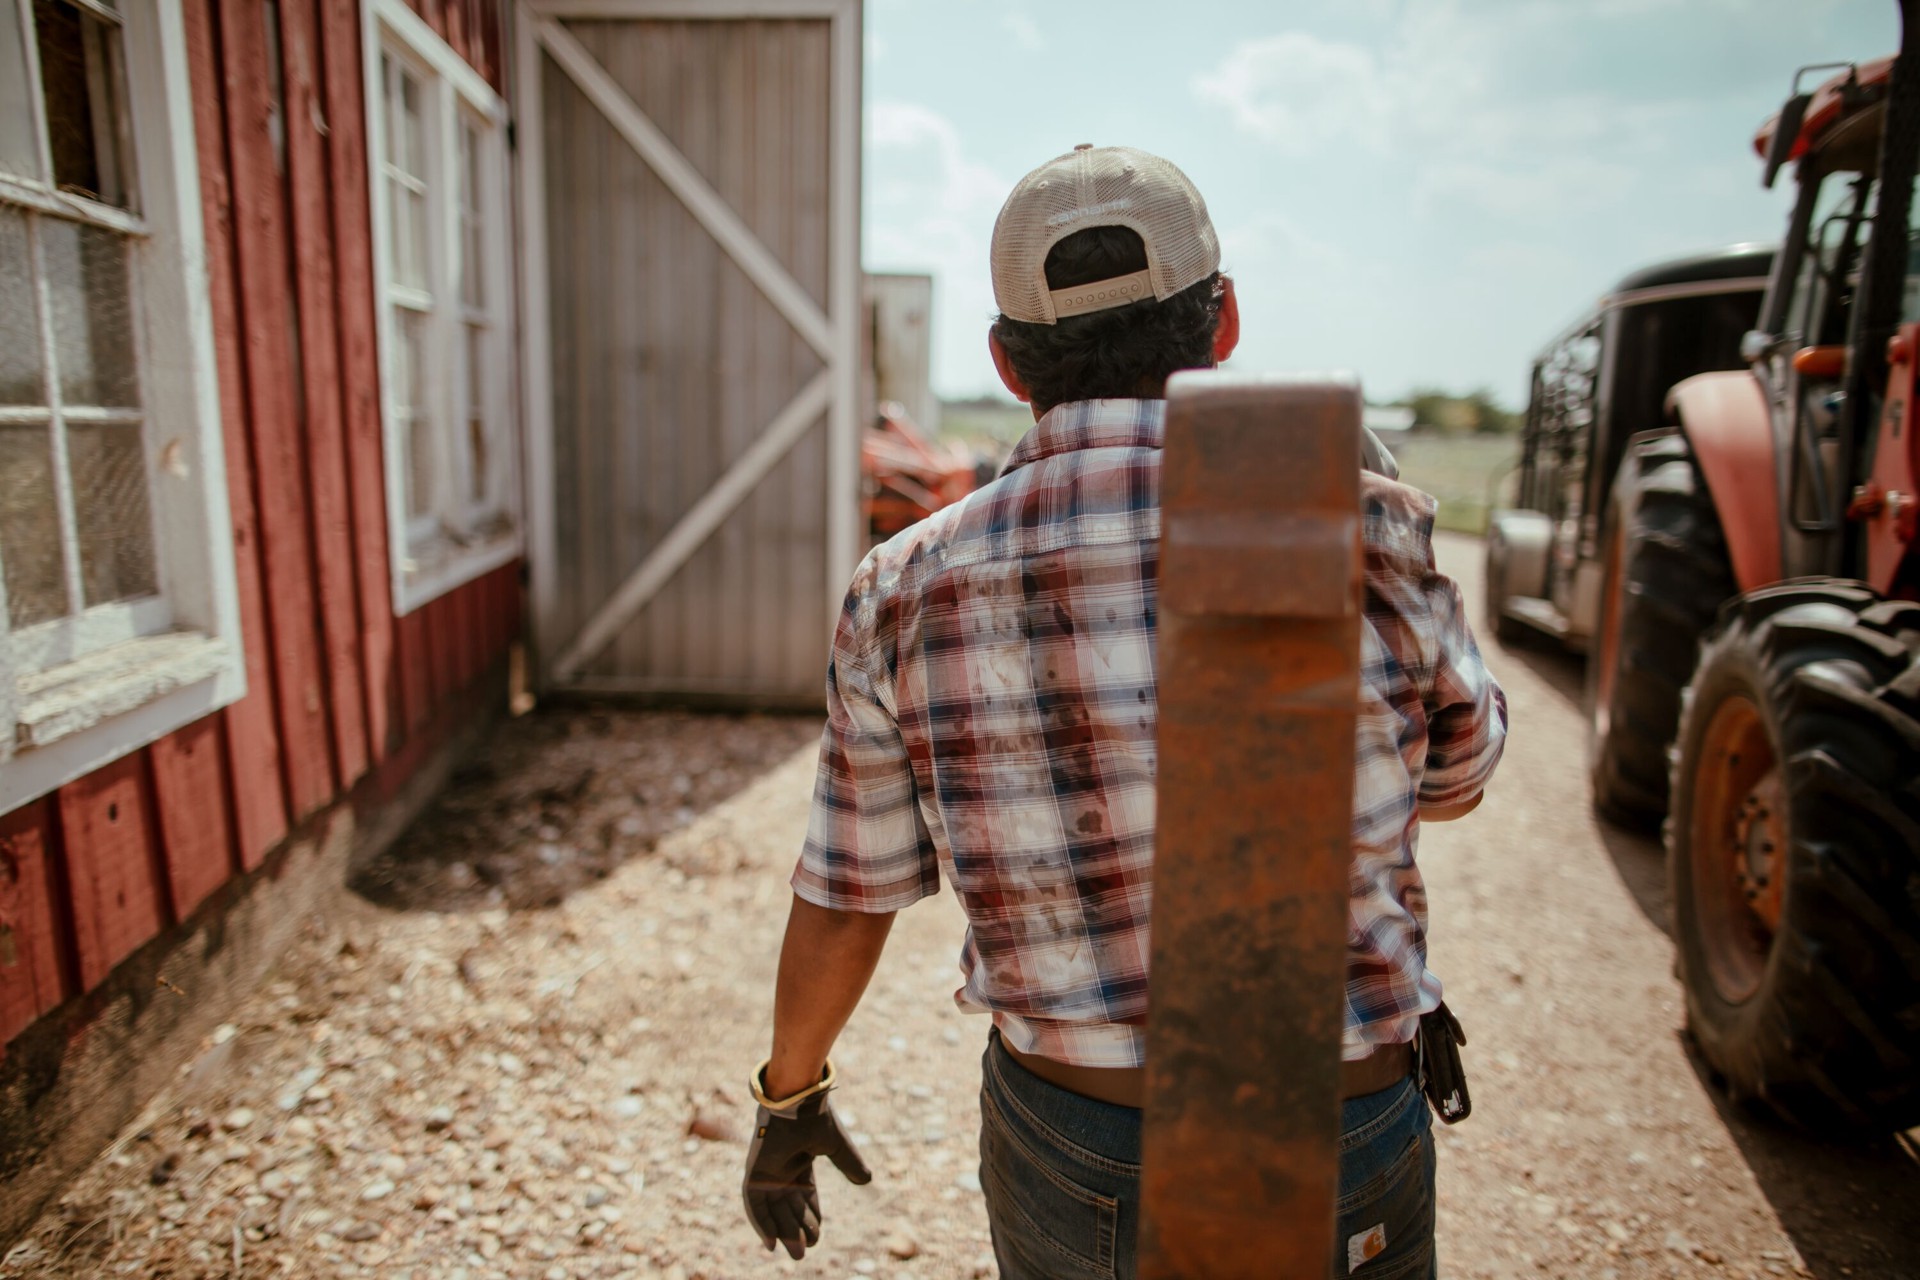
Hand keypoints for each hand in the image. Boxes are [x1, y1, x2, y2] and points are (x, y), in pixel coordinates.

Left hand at [742, 1080, 871, 1258]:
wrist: (798, 1101)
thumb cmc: (816, 1117)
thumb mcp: (837, 1147)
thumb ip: (849, 1164)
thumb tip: (867, 1181)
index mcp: (799, 1161)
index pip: (804, 1196)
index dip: (811, 1216)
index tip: (818, 1235)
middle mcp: (781, 1168)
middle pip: (788, 1207)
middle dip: (797, 1231)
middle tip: (805, 1252)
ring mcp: (766, 1170)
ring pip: (773, 1210)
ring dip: (783, 1231)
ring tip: (797, 1252)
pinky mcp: (753, 1171)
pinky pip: (754, 1203)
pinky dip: (761, 1223)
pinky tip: (771, 1242)